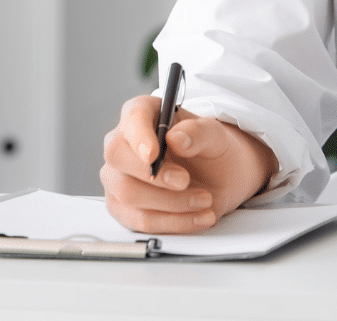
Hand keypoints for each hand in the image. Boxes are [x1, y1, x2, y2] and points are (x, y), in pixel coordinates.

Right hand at [100, 95, 276, 233]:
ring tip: (205, 199)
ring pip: (128, 193)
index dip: (139, 137)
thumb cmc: (211, 149)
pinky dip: (173, 222)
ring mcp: (118, 177)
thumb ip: (199, 132)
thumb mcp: (215, 135)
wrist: (219, 177)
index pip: (131, 119)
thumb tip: (176, 138)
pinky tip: (199, 217)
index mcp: (142, 114)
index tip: (153, 154)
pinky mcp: (124, 207)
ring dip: (171, 203)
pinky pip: (140, 220)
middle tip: (185, 180)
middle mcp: (123, 144)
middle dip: (154, 175)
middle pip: (117, 157)